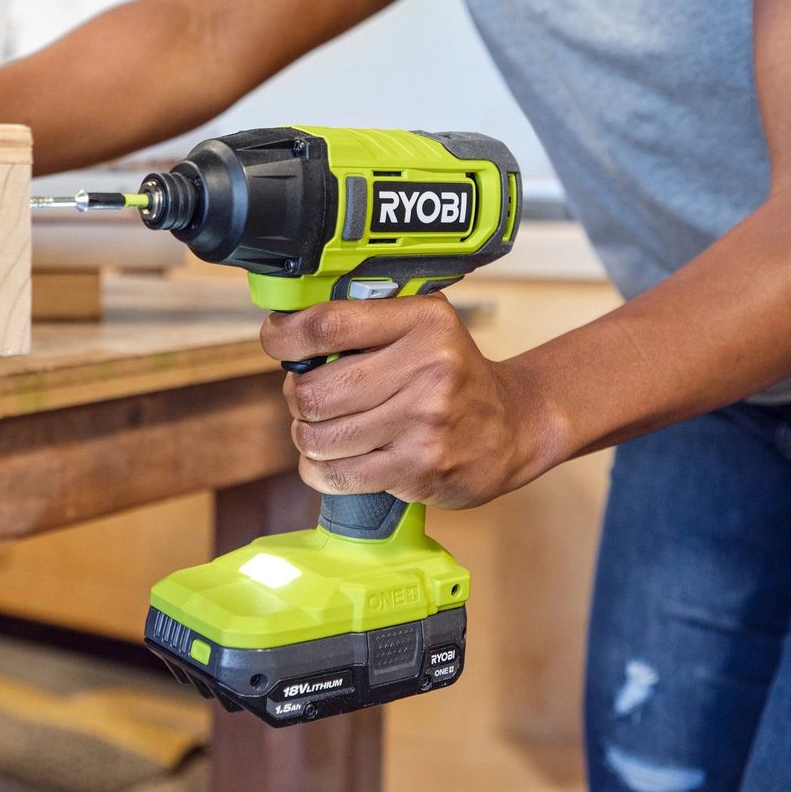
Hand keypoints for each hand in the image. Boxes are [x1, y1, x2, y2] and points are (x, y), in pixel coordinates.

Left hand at [261, 294, 567, 509]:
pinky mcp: (418, 468)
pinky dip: (321, 469)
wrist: (513, 426)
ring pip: (319, 437)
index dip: (284, 336)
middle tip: (311, 396)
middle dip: (298, 396)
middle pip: (314, 390)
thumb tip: (289, 326)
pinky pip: (337, 475)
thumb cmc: (453, 373)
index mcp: (423, 321)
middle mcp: (426, 369)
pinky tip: (334, 459)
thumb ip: (367, 317)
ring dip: (309, 436)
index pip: (326, 325)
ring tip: (327, 428)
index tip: (277, 340)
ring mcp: (423, 423)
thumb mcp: (423, 324)